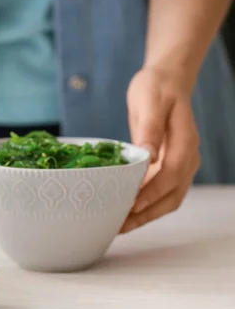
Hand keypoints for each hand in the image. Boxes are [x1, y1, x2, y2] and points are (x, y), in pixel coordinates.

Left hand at [121, 67, 200, 232]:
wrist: (166, 81)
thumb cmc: (156, 89)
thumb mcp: (149, 102)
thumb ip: (150, 129)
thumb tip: (149, 156)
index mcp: (185, 142)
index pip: (171, 175)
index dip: (152, 193)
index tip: (132, 206)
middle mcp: (187, 158)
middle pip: (172, 195)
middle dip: (147, 214)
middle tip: (120, 227)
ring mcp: (180, 165)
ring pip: (168, 199)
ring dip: (147, 215)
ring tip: (120, 226)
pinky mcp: (169, 167)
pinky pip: (161, 193)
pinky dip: (146, 206)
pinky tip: (126, 212)